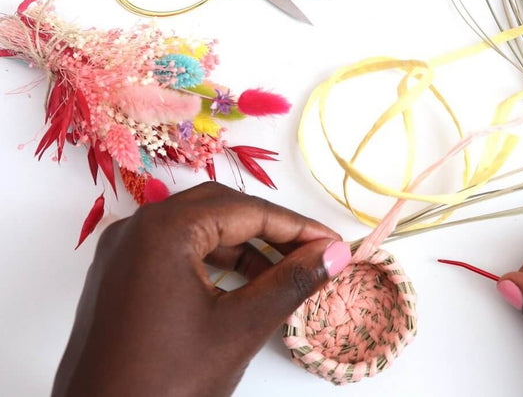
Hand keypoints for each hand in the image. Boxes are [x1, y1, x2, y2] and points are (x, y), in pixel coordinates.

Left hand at [52, 182, 350, 396]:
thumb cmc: (168, 383)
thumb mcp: (240, 328)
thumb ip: (292, 282)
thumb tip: (337, 254)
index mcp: (164, 229)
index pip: (247, 211)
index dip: (297, 226)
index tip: (333, 242)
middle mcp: (138, 225)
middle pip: (221, 208)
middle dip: (270, 229)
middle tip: (310, 252)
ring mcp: (124, 248)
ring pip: (198, 227)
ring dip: (243, 243)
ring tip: (283, 270)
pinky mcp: (119, 272)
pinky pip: (176, 248)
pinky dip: (212, 258)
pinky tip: (242, 281)